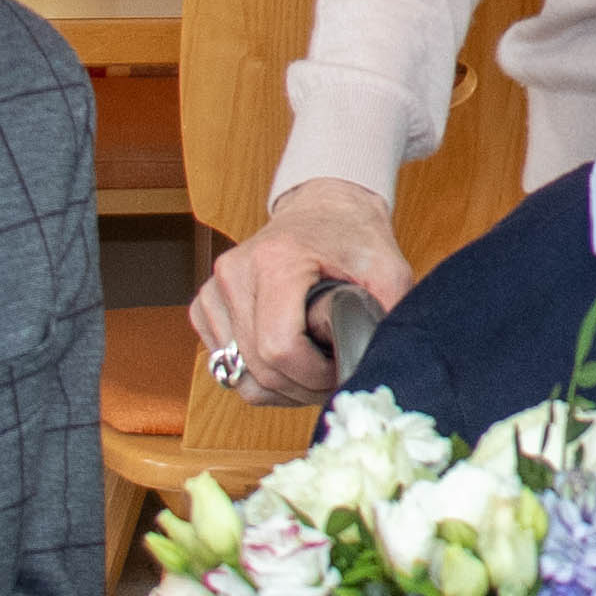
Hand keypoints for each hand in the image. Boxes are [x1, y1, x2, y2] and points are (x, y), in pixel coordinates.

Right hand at [189, 179, 410, 403]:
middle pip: (259, 368)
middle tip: (332, 375)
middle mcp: (236, 272)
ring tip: (311, 370)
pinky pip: (224, 364)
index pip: (280, 348)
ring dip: (279, 387)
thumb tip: (381, 363)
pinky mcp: (206, 304)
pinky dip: (256, 375)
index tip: (340, 368)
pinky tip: (286, 360)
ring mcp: (215, 289)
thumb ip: (389, 314)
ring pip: (238, 375)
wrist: (322, 208)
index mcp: (276, 260)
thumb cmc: (352, 236)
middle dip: (301, 386)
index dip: (314, 375)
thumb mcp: (388, 270)